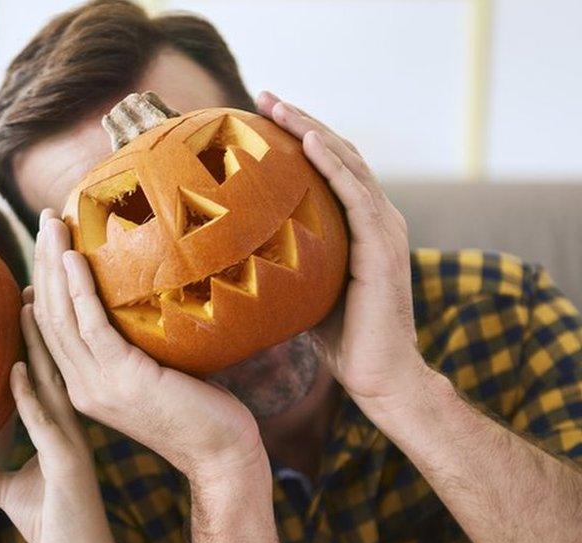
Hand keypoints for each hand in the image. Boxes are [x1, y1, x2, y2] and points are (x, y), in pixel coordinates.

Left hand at [0, 294, 112, 542]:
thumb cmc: (51, 522)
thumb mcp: (4, 491)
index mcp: (61, 428)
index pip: (49, 373)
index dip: (38, 339)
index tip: (25, 302)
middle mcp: (70, 428)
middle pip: (56, 368)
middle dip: (43, 328)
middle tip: (29, 286)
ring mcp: (73, 443)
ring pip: (55, 384)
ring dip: (40, 347)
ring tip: (25, 309)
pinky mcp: (69, 463)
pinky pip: (45, 423)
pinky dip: (31, 396)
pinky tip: (20, 370)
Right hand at [31, 209, 267, 483]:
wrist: (219, 452)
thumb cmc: (196, 408)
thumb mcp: (150, 371)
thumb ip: (130, 343)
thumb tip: (136, 298)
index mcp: (82, 385)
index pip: (49, 328)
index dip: (43, 282)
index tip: (43, 246)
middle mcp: (80, 386)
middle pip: (47, 315)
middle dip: (42, 261)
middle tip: (46, 218)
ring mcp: (97, 385)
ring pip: (61, 315)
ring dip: (54, 263)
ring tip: (53, 223)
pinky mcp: (122, 378)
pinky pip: (91, 324)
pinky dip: (78, 287)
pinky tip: (74, 256)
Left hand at [254, 91, 432, 415]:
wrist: (380, 376)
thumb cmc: (340, 337)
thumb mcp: (301, 287)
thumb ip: (282, 261)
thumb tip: (228, 253)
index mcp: (360, 225)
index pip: (329, 168)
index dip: (300, 137)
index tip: (262, 117)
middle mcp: (377, 218)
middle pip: (338, 154)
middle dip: (301, 121)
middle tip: (264, 97)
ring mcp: (384, 229)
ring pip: (347, 163)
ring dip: (312, 128)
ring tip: (277, 105)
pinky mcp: (382, 246)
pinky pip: (357, 194)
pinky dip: (333, 163)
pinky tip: (309, 140)